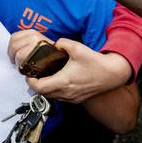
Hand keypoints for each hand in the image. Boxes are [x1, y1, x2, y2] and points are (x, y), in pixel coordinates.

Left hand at [8, 31, 130, 102]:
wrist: (112, 74)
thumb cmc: (96, 62)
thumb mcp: (77, 47)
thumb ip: (62, 43)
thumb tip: (55, 44)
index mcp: (64, 81)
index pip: (39, 87)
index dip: (30, 81)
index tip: (28, 73)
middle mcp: (67, 92)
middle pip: (43, 94)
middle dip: (36, 84)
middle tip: (34, 73)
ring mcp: (73, 98)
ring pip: (52, 97)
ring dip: (45, 88)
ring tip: (44, 76)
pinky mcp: (77, 99)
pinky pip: (61, 97)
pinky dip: (55, 91)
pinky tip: (57, 80)